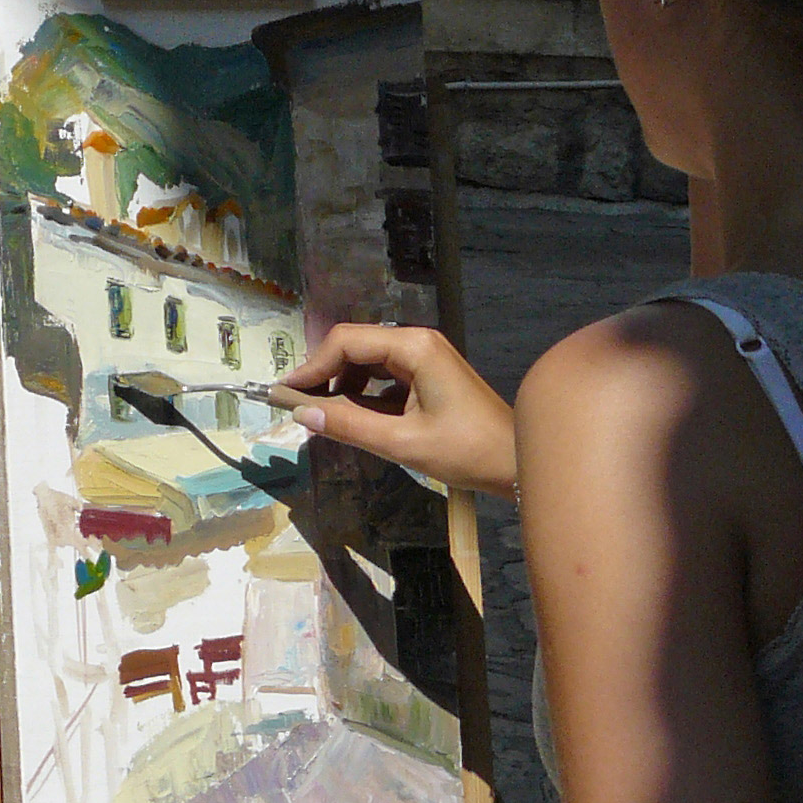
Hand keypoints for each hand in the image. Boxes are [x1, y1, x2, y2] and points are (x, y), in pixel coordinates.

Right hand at [269, 325, 516, 496]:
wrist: (516, 461)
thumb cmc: (466, 450)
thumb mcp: (402, 442)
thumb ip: (350, 425)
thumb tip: (304, 413)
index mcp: (413, 347)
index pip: (346, 342)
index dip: (312, 366)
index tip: (286, 393)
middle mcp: (417, 341)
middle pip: (355, 345)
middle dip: (323, 372)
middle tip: (296, 403)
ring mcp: (424, 356)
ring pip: (367, 360)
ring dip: (341, 383)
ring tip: (321, 413)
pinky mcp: (428, 374)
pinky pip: (384, 374)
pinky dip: (362, 392)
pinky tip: (350, 415)